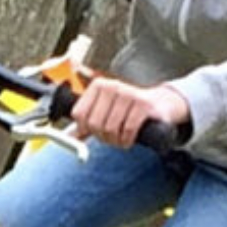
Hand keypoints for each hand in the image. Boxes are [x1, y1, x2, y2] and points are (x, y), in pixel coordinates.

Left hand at [70, 78, 189, 148]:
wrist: (158, 105)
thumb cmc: (128, 110)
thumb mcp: (105, 112)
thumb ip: (85, 124)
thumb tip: (67, 138)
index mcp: (98, 86)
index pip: (79, 115)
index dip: (86, 129)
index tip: (95, 131)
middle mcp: (112, 86)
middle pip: (94, 124)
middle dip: (103, 137)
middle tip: (112, 136)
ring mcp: (128, 94)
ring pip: (110, 129)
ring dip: (116, 141)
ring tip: (122, 137)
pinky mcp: (143, 104)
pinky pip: (127, 130)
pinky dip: (127, 140)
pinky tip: (130, 138)